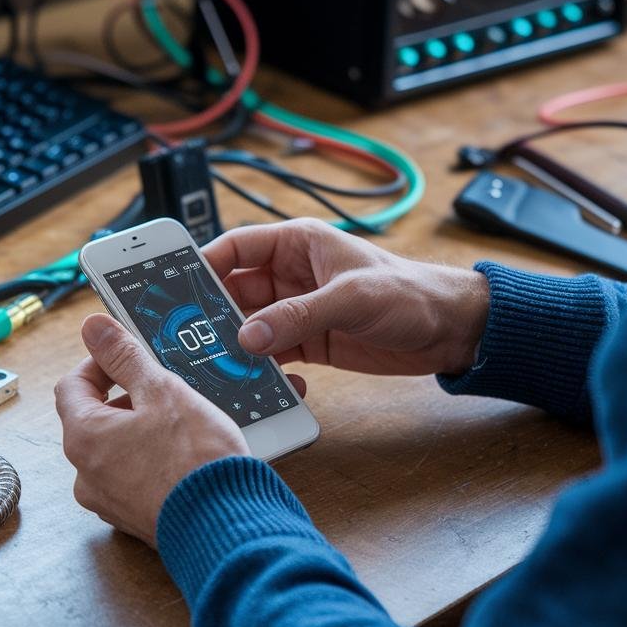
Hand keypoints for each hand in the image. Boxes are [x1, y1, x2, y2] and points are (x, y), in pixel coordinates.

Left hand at [54, 313, 305, 545]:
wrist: (226, 525)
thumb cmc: (196, 459)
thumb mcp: (163, 391)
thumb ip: (125, 357)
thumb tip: (93, 327)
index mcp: (84, 438)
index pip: (72, 385)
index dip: (99, 363)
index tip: (127, 355)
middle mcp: (86, 474)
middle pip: (93, 419)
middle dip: (126, 398)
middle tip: (166, 390)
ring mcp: (109, 501)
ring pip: (115, 450)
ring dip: (140, 430)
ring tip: (182, 425)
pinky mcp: (134, 518)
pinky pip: (133, 478)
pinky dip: (151, 461)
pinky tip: (184, 456)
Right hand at [203, 218, 489, 376]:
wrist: (451, 330)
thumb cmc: (411, 293)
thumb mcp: (352, 298)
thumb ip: (298, 315)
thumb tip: (249, 335)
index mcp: (297, 243)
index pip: (236, 247)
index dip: (203, 265)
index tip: (175, 289)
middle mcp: (291, 275)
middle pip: (234, 292)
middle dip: (212, 314)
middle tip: (186, 337)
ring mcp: (297, 310)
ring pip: (249, 326)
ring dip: (235, 346)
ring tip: (215, 366)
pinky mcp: (308, 342)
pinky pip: (271, 354)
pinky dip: (260, 368)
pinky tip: (255, 382)